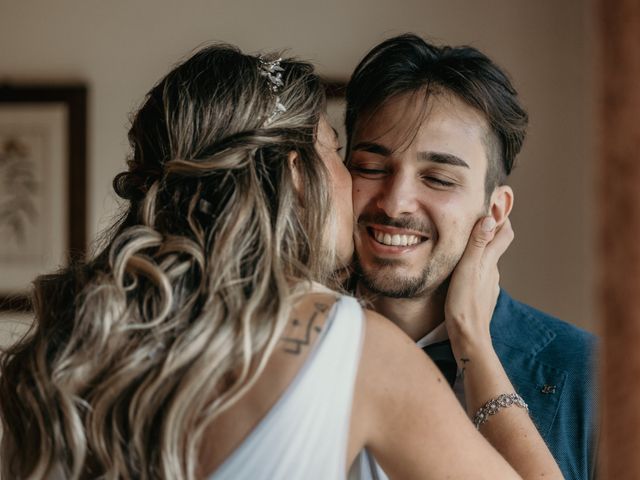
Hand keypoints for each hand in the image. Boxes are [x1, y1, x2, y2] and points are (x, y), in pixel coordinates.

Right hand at [445, 217, 513, 364]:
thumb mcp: (467, 269)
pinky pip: (479, 275)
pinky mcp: (481, 296)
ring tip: (461, 243)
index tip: (493, 205)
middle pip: (496, 244)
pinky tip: (460, 270)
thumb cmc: (464, 303)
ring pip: (486, 260)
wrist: (468, 336)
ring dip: (479, 249)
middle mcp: (493, 271)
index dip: (502, 218)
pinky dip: (473, 266)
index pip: (504, 233)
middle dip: (489, 229)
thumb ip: (477, 244)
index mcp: (490, 261)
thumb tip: (489, 218)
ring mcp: (488, 285)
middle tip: (475, 218)